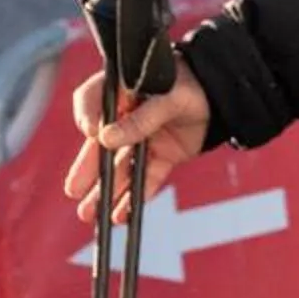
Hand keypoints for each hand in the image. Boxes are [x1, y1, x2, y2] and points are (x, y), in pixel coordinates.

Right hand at [61, 64, 212, 223]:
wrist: (224, 95)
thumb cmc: (192, 83)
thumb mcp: (169, 97)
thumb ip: (141, 119)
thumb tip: (105, 138)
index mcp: (123, 89)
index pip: (92, 100)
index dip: (88, 116)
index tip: (91, 132)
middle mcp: (127, 116)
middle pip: (100, 145)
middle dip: (88, 170)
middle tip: (74, 191)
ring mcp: (144, 138)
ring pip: (121, 167)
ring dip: (106, 191)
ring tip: (90, 213)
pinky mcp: (162, 156)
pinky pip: (146, 177)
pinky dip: (135, 196)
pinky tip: (121, 214)